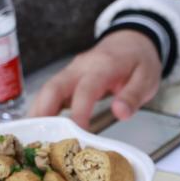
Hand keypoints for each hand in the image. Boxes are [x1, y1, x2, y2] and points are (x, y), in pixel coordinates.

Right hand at [29, 30, 161, 126]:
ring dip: (37, 114)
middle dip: (43, 113)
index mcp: (102, 66)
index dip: (79, 112)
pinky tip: (39, 131)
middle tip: (39, 138)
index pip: (85, 89)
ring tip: (32, 140)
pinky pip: (50, 95)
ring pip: (47, 91)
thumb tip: (120, 113)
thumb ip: (133, 96)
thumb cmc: (139, 60)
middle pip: (53, 88)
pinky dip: (42, 112)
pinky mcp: (68, 80)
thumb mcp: (147, 78)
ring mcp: (71, 72)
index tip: (78, 133)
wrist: (132, 40)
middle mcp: (80, 67)